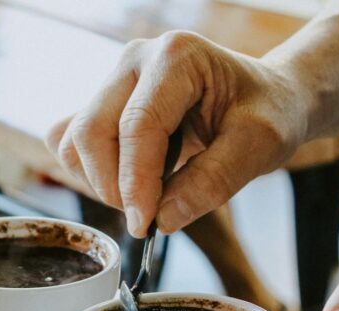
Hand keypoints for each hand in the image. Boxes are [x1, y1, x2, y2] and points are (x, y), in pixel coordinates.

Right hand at [45, 31, 306, 236]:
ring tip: (146, 196)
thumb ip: (213, 181)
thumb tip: (162, 219)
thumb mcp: (260, 147)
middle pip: (91, 132)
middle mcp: (137, 59)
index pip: (137, 126)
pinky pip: (70, 142)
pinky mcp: (105, 103)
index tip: (145, 225)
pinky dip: (91, 173)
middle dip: (114, 187)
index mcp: (177, 57)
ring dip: (101, 182)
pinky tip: (129, 182)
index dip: (135, 183)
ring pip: (74, 140)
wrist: (268, 99)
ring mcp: (116, 80)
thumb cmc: (268, 113)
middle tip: (149, 217)